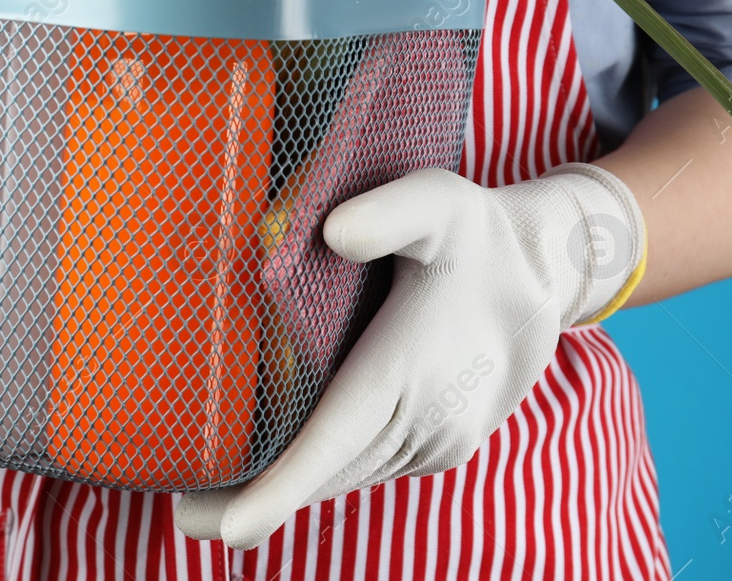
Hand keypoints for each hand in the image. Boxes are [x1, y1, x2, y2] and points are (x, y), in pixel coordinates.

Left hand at [175, 164, 644, 547]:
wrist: (549, 273)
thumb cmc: (477, 234)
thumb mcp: (437, 201)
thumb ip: (387, 213)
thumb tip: (333, 234)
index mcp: (407, 370)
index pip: (332, 444)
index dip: (277, 492)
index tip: (226, 531)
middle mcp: (423, 420)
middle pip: (325, 475)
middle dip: (252, 502)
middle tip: (183, 510)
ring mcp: (436, 442)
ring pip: (347, 476)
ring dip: (287, 489)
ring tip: (214, 497)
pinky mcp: (441, 446)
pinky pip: (370, 467)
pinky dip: (324, 472)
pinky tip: (280, 466)